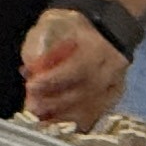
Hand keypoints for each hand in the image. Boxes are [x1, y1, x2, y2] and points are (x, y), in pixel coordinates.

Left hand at [20, 9, 133, 128]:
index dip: (54, 79)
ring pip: (92, 107)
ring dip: (63, 115)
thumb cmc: (71, 27)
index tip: (32, 85)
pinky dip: (73, 120)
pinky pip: (95, 114)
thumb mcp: (50, 24)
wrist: (99, 29)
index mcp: (98, 46)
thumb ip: (38, 47)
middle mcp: (112, 67)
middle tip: (32, 105)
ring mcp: (116, 84)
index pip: (79, 66)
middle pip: (86, 90)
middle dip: (55, 101)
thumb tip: (30, 72)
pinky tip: (55, 121)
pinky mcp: (113, 97)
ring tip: (40, 116)